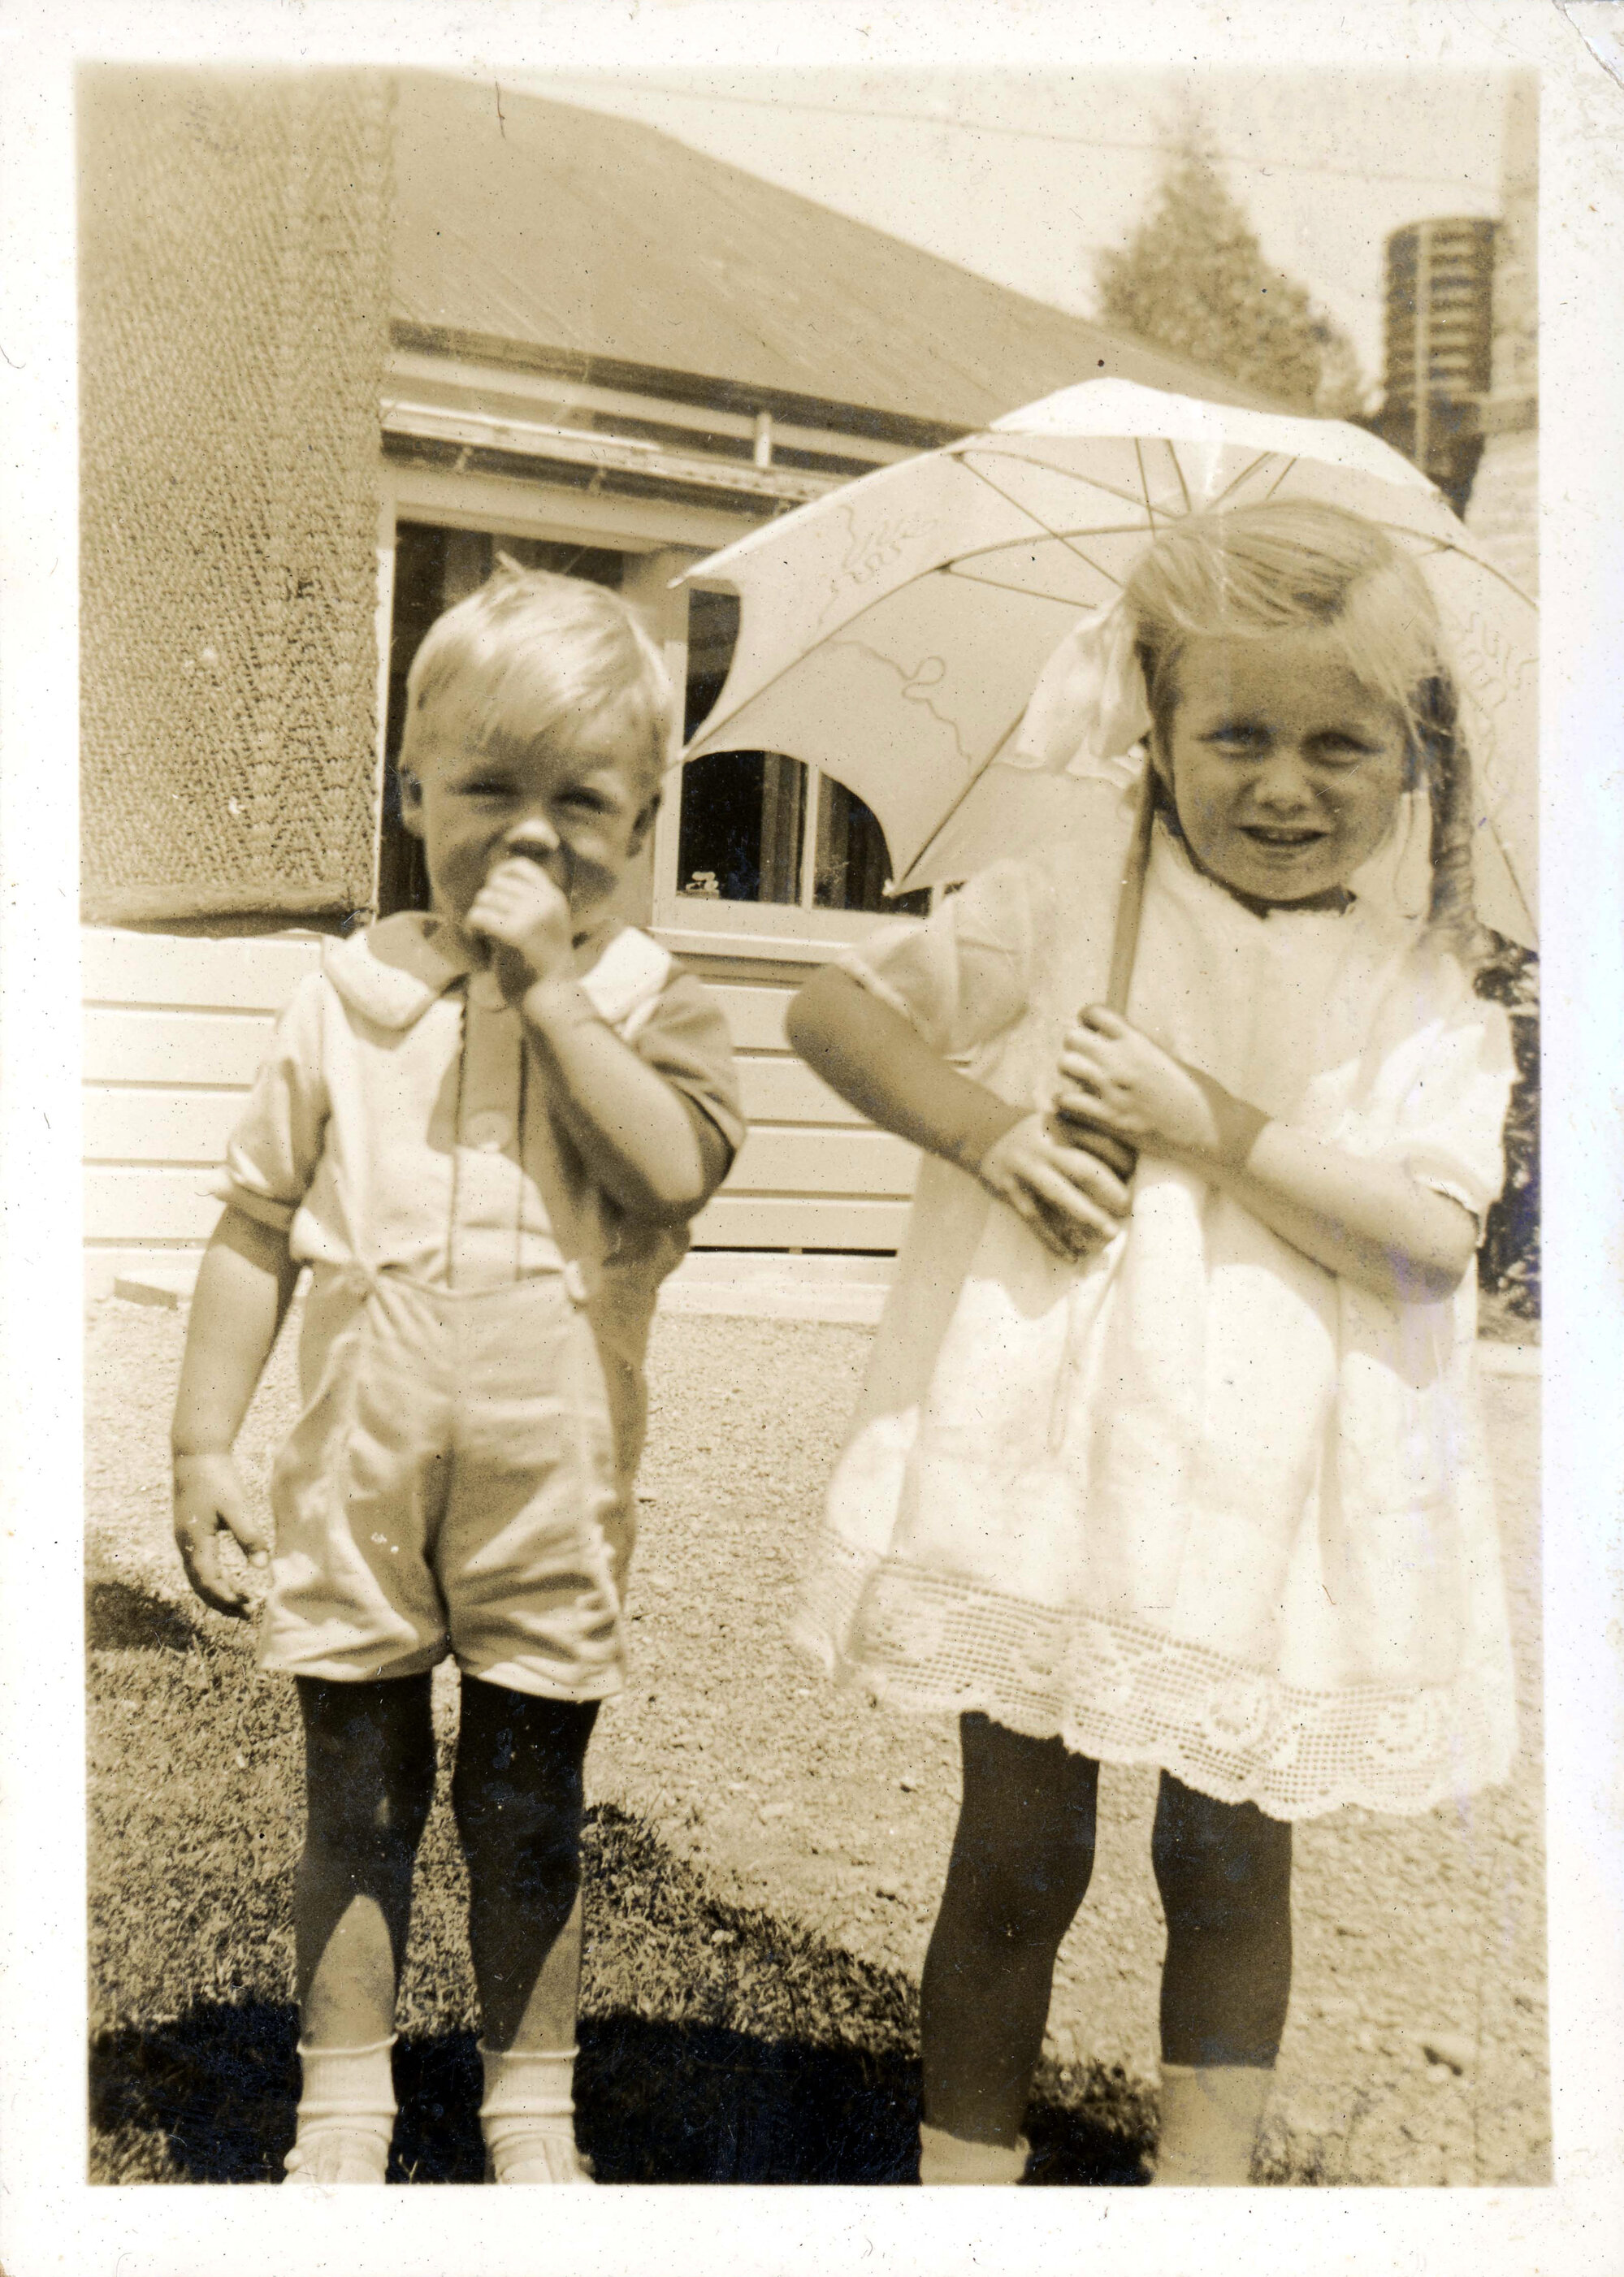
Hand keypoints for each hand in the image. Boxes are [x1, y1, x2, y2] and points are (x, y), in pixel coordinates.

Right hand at [173, 1450, 268, 1618]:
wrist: (195, 1455)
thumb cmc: (216, 1479)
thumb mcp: (236, 1507)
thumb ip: (248, 1536)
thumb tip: (261, 1567)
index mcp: (195, 1540)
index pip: (209, 1580)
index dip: (227, 1597)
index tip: (249, 1605)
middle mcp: (184, 1544)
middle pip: (200, 1585)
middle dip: (221, 1602)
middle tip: (246, 1614)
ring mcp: (183, 1539)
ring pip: (197, 1577)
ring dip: (216, 1592)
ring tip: (240, 1602)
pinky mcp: (188, 1533)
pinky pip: (197, 1566)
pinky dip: (212, 1579)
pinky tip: (227, 1580)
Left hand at [466, 856, 574, 1001]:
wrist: (550, 998)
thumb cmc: (540, 965)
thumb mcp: (547, 923)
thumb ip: (530, 900)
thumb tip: (494, 877)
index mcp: (554, 898)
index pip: (519, 867)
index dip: (499, 877)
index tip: (493, 900)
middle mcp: (545, 902)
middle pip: (495, 884)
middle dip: (486, 905)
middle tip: (490, 929)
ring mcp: (531, 916)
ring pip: (484, 899)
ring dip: (478, 918)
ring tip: (485, 939)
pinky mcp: (514, 934)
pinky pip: (477, 915)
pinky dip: (471, 929)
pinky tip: (480, 943)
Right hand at [976, 1111, 1132, 1261]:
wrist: (981, 1132)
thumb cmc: (1035, 1132)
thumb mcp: (1059, 1119)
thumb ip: (1087, 1131)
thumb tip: (1132, 1157)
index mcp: (1062, 1126)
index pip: (1099, 1142)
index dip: (1123, 1160)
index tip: (1137, 1175)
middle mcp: (1044, 1147)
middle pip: (1082, 1169)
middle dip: (1110, 1190)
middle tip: (1129, 1208)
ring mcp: (1025, 1169)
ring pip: (1058, 1196)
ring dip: (1086, 1216)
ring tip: (1110, 1234)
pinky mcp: (1009, 1190)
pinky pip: (1034, 1219)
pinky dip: (1052, 1239)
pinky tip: (1070, 1255)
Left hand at [1056, 1008, 1264, 1164]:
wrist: (1211, 1130)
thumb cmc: (1197, 1095)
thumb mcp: (1168, 1060)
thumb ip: (1139, 1050)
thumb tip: (1117, 1043)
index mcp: (1138, 1042)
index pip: (1093, 1012)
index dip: (1088, 1020)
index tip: (1093, 1032)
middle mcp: (1121, 1061)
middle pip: (1072, 1038)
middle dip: (1076, 1048)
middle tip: (1087, 1063)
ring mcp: (1112, 1090)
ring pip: (1064, 1065)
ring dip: (1071, 1074)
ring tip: (1083, 1085)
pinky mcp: (1108, 1119)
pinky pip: (1065, 1101)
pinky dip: (1067, 1104)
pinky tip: (1079, 1109)